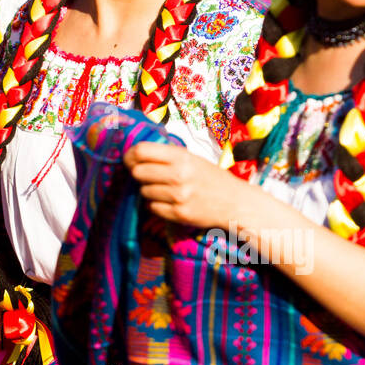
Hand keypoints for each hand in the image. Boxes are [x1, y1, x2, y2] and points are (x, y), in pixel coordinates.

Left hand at [124, 142, 244, 228]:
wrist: (235, 202)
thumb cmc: (211, 178)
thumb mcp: (192, 159)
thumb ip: (167, 157)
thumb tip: (136, 155)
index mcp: (182, 157)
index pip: (142, 151)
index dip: (131, 155)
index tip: (130, 159)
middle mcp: (178, 175)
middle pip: (138, 172)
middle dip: (138, 174)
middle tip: (147, 176)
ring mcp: (178, 196)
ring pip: (144, 192)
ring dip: (149, 191)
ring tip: (165, 189)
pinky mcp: (178, 214)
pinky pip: (152, 208)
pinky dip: (156, 205)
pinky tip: (169, 202)